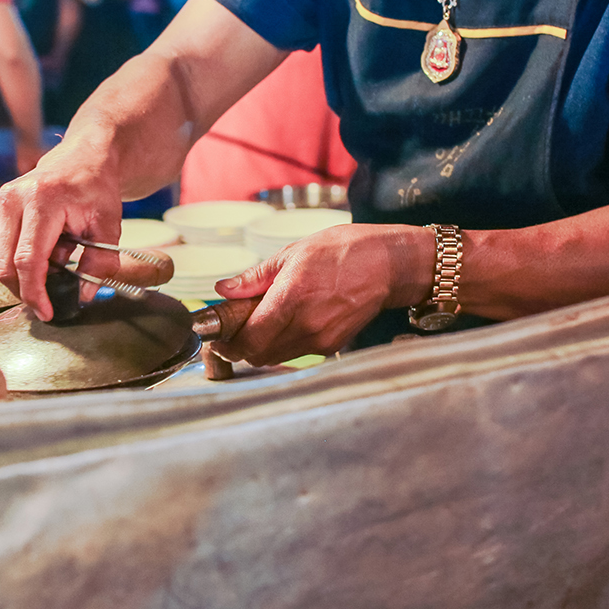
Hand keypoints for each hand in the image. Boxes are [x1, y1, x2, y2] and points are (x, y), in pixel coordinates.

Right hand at [0, 136, 120, 318]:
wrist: (81, 158)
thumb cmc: (95, 189)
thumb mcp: (108, 226)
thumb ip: (99, 263)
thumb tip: (82, 295)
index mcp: (43, 200)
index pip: (28, 259)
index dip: (34, 293)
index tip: (46, 312)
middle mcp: (13, 199)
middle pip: (7, 264)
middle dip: (26, 290)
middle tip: (49, 300)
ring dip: (24, 272)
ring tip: (55, 257)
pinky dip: (16, 259)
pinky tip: (40, 248)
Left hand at [208, 224, 430, 364]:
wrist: (388, 264)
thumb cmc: (343, 251)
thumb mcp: (293, 253)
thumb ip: (255, 277)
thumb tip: (224, 289)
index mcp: (292, 298)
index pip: (249, 340)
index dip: (228, 343)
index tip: (219, 335)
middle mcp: (306, 325)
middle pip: (259, 356)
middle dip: (241, 347)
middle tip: (234, 329)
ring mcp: (322, 340)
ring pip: (277, 358)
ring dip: (261, 347)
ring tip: (261, 322)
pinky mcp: (333, 346)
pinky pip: (297, 353)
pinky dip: (283, 344)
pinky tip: (286, 322)